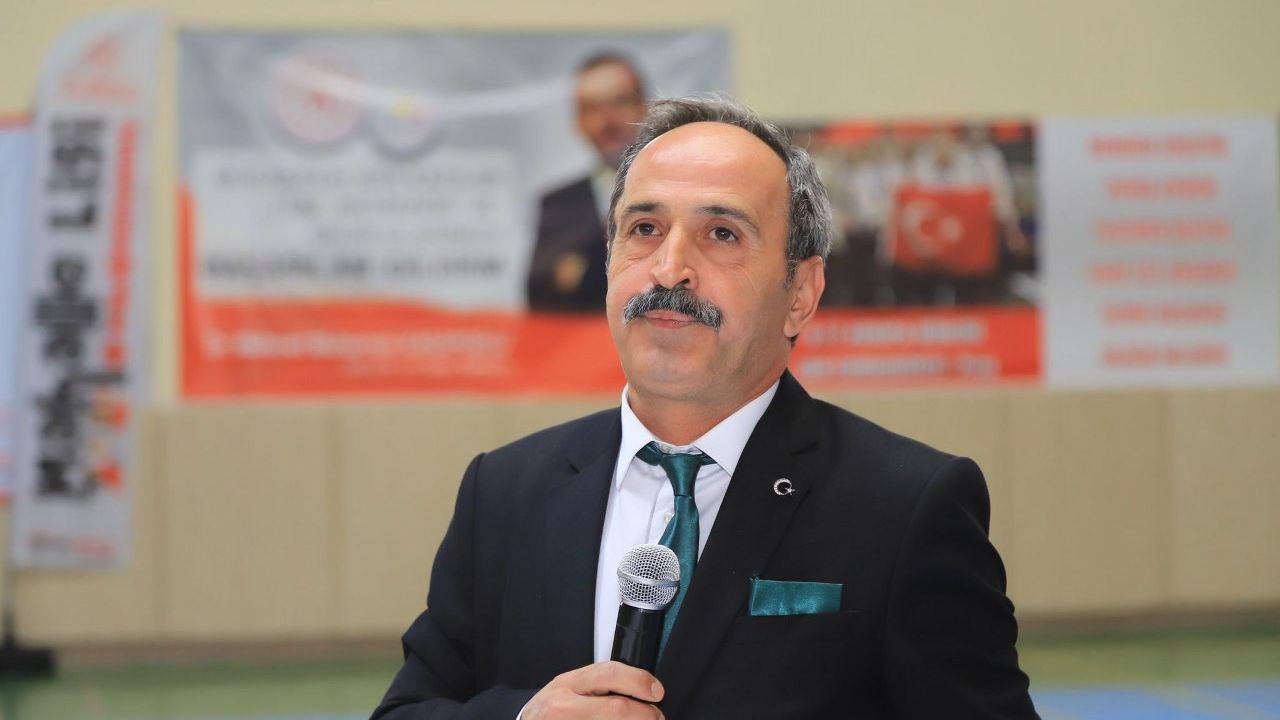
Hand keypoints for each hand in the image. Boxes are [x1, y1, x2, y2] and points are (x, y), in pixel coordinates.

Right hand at [522, 661, 663, 718]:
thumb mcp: (569, 688)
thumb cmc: (550, 710)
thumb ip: (598, 684)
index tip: (656, 691)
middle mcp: (564, 706)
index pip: (610, 674)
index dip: (639, 682)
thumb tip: (640, 687)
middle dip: (644, 713)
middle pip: (616, 707)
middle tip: (655, 716)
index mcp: (568, 684)